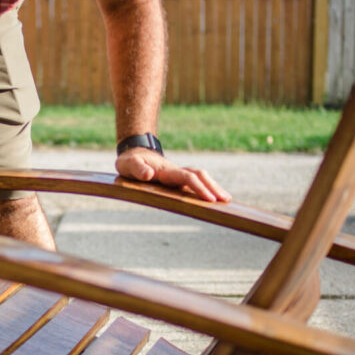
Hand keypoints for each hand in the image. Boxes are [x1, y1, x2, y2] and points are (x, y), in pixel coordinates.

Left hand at [116, 147, 231, 202]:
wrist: (134, 154)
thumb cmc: (130, 161)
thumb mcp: (127, 164)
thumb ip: (137, 169)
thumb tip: (149, 174)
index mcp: (166, 170)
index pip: (187, 178)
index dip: (198, 188)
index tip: (209, 199)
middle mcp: (176, 171)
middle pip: (199, 176)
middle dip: (213, 187)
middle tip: (226, 200)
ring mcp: (178, 175)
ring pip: (200, 178)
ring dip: (213, 187)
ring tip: (226, 200)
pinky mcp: (178, 180)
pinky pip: (195, 183)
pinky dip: (207, 188)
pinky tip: (213, 198)